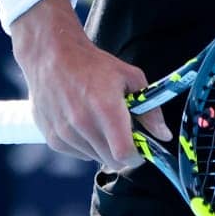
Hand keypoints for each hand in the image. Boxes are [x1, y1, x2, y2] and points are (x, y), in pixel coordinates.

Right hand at [9, 0, 171, 167]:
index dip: (137, 156)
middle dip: (122, 153)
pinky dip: (86, 145)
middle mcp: (83, 124)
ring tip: (100, 122)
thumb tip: (164, 135)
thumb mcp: (130, 77)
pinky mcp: (53, 139)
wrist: (51, 55)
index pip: (124, 154)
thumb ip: (150, 110)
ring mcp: (65, 133)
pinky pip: (78, 154)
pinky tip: (84, 123)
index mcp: (106, 108)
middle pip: (111, 160)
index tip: (140, 149)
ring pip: (95, 158)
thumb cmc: (92, 64)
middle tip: (123, 133)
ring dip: (103, 147)